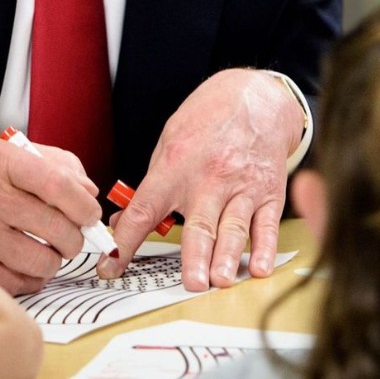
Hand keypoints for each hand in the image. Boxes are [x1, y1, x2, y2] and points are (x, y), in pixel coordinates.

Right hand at [0, 135, 100, 294]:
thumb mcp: (10, 154)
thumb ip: (56, 165)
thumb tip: (89, 192)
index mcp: (0, 162)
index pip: (56, 184)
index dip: (83, 204)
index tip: (91, 213)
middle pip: (55, 227)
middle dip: (74, 236)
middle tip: (71, 234)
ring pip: (41, 261)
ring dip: (54, 259)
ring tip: (46, 248)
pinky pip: (21, 284)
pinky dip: (31, 277)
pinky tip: (24, 261)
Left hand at [102, 68, 301, 292]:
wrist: (255, 96)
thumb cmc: (208, 119)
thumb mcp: (169, 142)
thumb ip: (150, 185)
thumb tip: (123, 223)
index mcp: (176, 166)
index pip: (145, 209)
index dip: (125, 241)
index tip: (110, 268)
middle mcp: (210, 177)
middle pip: (200, 224)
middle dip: (196, 256)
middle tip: (192, 283)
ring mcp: (242, 186)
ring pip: (234, 228)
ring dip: (228, 257)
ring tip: (221, 280)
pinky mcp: (269, 193)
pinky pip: (267, 225)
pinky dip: (266, 249)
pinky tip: (261, 268)